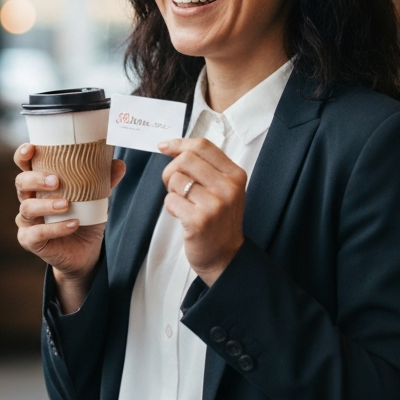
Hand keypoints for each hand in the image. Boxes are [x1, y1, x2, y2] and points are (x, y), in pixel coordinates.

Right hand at [14, 143, 125, 313]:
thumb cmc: (84, 218)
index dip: (23, 155)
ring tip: (66, 204)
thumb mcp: (95, 198)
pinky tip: (72, 225)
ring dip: (47, 205)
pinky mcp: (29, 240)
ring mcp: (27, 221)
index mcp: (40, 184)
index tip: (32, 149)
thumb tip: (118, 163)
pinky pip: (37, 233)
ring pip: (27, 208)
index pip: (24, 165)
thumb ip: (104, 180)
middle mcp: (29, 199)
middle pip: (21, 182)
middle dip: (36, 179)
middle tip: (56, 181)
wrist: (85, 252)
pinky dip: (55, 228)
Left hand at [159, 138, 245, 285]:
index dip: (179, 144)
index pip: (203, 146)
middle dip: (171, 171)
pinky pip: (171, 200)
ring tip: (184, 203)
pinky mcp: (199, 220)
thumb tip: (171, 147)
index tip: (164, 147)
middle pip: (185, 160)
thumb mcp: (222, 188)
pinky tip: (183, 216)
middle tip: (175, 186)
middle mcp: (228, 187)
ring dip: (172, 192)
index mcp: (235, 175)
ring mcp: (215, 204)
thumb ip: (204, 166)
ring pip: (176, 179)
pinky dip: (171, 207)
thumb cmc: (219, 220)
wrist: (225, 256)